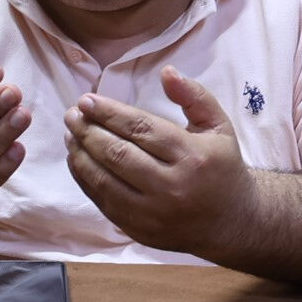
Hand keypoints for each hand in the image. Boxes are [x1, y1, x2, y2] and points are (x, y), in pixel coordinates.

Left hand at [64, 68, 250, 258]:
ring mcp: (152, 213)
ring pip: (104, 180)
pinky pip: (103, 201)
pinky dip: (85, 179)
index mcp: (192, 156)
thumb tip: (166, 72)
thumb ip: (194, 96)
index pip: (141, 129)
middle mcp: (171, 187)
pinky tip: (77, 159)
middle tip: (72, 115)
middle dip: (88, 131)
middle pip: (118, 154)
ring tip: (71, 134)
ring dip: (81, 154)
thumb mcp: (219, 126)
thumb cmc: (222, 167)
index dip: (110, 113)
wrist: (230, 223)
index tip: (87, 100)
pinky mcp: (139, 230)